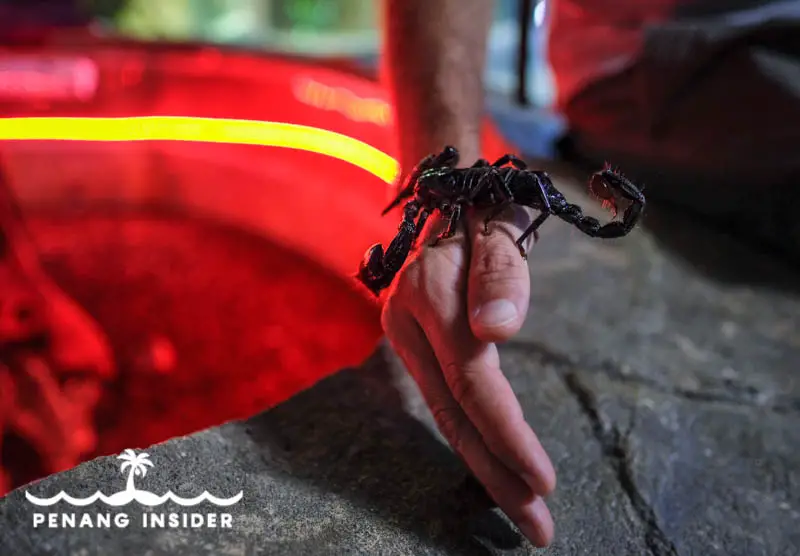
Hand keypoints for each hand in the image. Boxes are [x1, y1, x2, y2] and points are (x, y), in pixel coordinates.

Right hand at [380, 204, 556, 546]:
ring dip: (485, 466)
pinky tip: (494, 465)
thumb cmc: (484, 205)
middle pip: (454, 414)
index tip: (545, 483)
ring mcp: (406, 336)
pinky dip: (471, 438)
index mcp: (428, 296)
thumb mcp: (502, 226)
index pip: (472, 382)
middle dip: (497, 475)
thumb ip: (501, 275)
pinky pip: (443, 401)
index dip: (507, 435)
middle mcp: (408, 323)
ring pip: (445, 415)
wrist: (442, 190)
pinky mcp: (415, 344)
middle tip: (538, 531)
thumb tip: (500, 330)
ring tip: (524, 510)